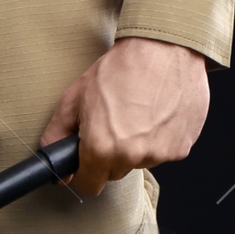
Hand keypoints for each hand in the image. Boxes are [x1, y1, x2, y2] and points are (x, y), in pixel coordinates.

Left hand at [39, 36, 209, 198]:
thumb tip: (52, 159)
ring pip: (141, 161)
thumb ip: (57, 134)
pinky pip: (165, 151)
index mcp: (101, 148)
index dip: (84, 172)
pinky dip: (161, 138)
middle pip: (115, 173)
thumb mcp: (75, 97)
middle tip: (114, 122)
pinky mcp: (182, 147)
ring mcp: (160, 153)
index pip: (88, 185)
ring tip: (138, 112)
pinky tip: (157, 112)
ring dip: (138, 145)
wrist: (164, 48)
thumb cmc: (121, 68)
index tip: (86, 160)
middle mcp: (131, 156)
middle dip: (111, 155)